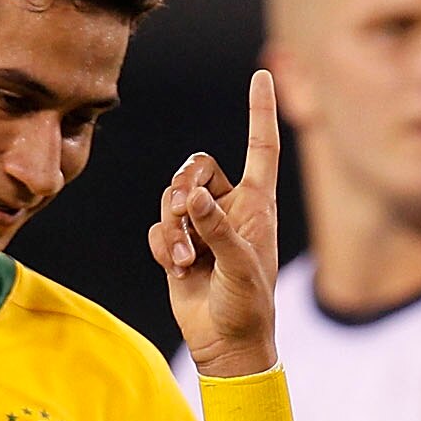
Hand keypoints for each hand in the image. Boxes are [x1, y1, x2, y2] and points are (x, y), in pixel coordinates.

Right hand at [154, 69, 285, 378]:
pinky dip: (162, 244)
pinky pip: (158, 226)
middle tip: (186, 216)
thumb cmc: (248, 308)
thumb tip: (193, 196)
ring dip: (172, 225)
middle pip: (196, 166)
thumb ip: (217, 229)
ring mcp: (203, 227)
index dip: (260, 112)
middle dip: (184, 188)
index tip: (262, 75)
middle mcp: (231, 209)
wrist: (227, 346)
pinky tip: (175, 268)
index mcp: (258, 207)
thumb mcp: (240, 268)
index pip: (261, 148)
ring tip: (183, 260)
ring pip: (172, 196)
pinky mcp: (179, 245)